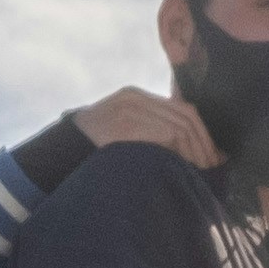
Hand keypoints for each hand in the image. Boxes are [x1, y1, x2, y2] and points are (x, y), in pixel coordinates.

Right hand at [71, 88, 219, 168]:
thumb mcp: (119, 132)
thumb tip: (182, 151)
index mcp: (135, 97)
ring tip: (201, 170)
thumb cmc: (89, 150)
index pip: (181, 109)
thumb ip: (146, 132)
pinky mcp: (126, 124)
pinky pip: (163, 135)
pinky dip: (178, 152)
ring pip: (178, 125)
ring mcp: (130, 109)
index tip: (213, 155)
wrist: (55, 152)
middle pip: (185, 114)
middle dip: (204, 142)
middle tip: (213, 166)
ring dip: (194, 150)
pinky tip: (183, 167)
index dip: (202, 133)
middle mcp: (135, 98)